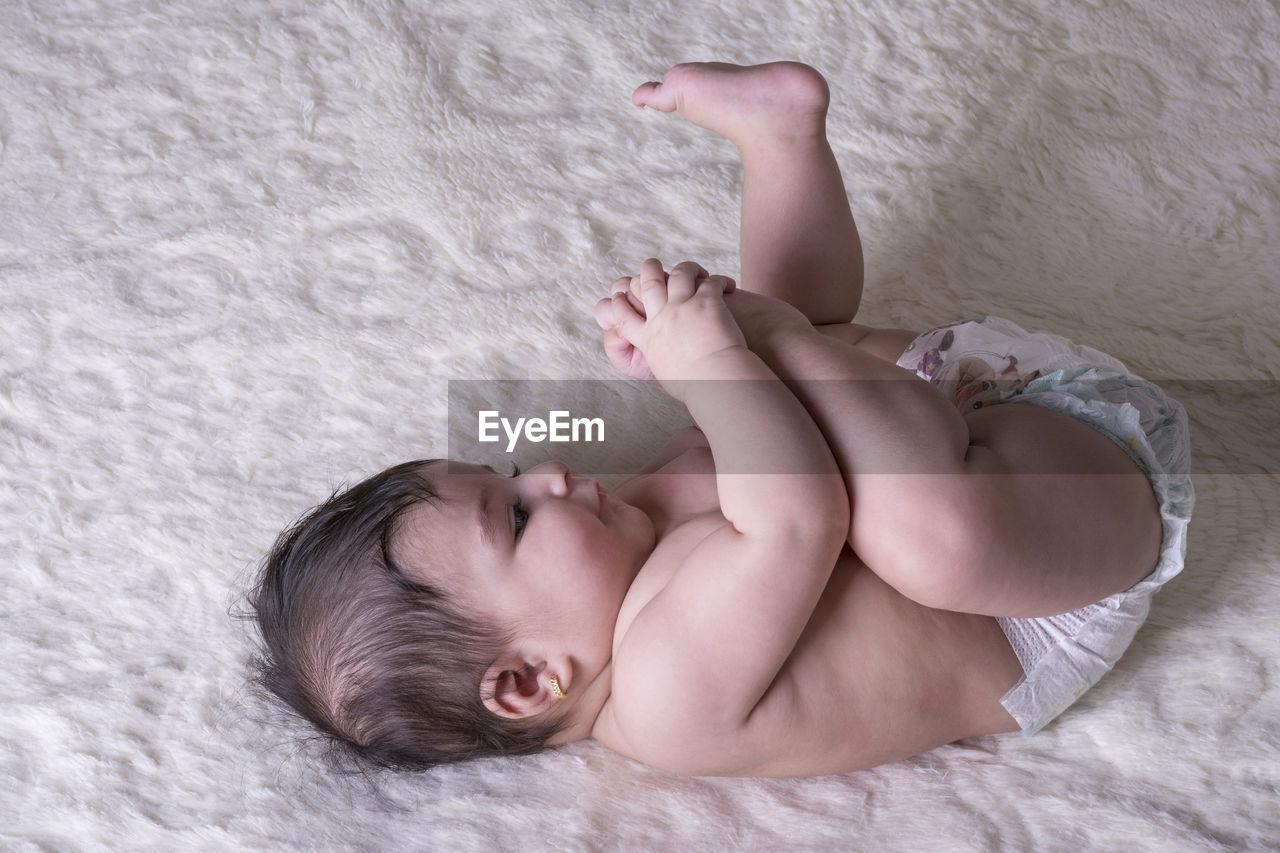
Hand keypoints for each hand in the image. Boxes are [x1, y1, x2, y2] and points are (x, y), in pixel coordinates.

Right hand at [595, 259, 743, 396]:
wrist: (716, 383)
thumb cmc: (695, 387)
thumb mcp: (665, 376)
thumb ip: (659, 361)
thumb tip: (661, 362)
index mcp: (648, 339)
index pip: (623, 314)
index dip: (618, 302)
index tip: (618, 296)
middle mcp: (662, 319)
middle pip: (647, 283)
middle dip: (648, 270)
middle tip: (652, 266)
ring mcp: (683, 308)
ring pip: (678, 273)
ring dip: (686, 267)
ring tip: (694, 270)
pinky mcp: (707, 302)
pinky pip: (711, 281)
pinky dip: (720, 280)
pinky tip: (728, 286)